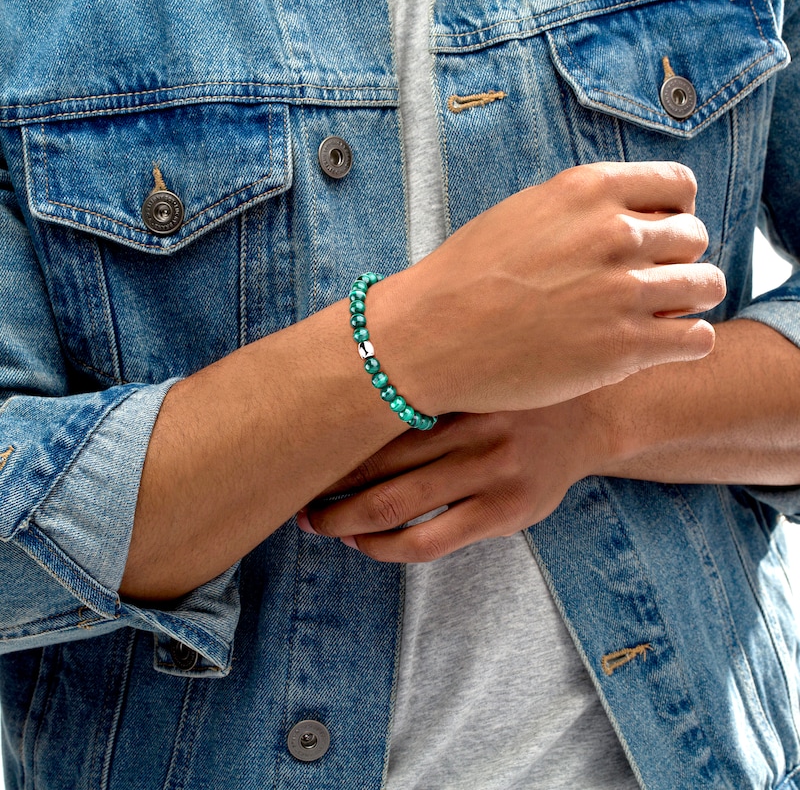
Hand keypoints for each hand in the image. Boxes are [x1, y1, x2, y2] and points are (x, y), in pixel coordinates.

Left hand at [301, 403, 604, 561]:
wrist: (589, 417)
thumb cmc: (514, 394)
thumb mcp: (474, 374)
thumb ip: (426, 385)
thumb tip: (350, 394)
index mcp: (457, 391)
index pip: (375, 422)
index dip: (331, 445)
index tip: (299, 454)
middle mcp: (471, 431)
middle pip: (377, 466)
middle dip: (329, 489)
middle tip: (297, 499)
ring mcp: (491, 474)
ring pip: (397, 507)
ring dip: (346, 521)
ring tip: (319, 525)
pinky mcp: (506, 512)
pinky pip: (431, 540)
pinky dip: (387, 547)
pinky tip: (366, 543)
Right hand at [365, 161, 725, 414]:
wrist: (428, 337)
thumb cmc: (464, 279)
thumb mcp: (521, 214)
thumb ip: (581, 210)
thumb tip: (628, 218)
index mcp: (589, 192)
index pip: (679, 186)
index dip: (673, 213)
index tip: (656, 237)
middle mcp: (614, 234)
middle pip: (694, 236)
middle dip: (678, 259)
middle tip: (650, 284)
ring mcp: (623, 292)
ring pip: (706, 285)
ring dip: (688, 300)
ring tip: (658, 316)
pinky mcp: (624, 348)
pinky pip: (696, 338)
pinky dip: (684, 342)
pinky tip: (654, 346)